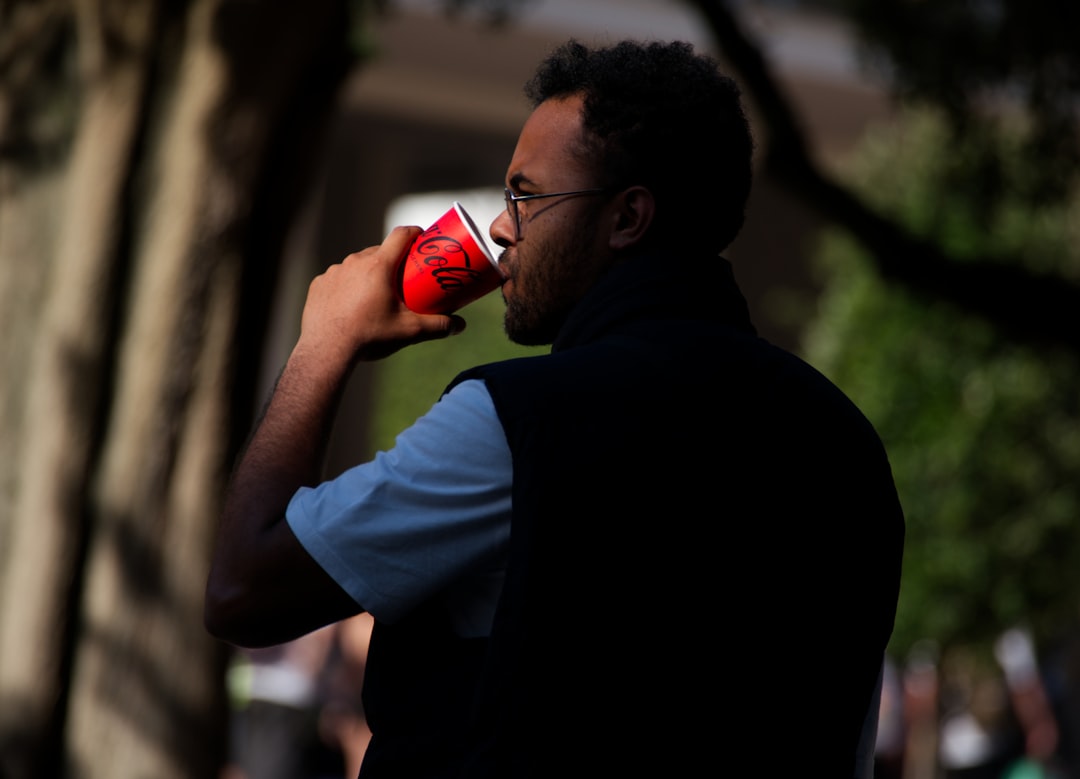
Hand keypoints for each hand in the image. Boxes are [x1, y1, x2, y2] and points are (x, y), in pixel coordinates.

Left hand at [297, 226, 465, 364]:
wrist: (327, 351)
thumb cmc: (370, 337)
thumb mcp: (409, 331)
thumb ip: (438, 326)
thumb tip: (460, 326)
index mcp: (379, 266)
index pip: (401, 235)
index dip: (415, 233)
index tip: (423, 238)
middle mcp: (355, 262)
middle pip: (379, 251)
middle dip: (393, 260)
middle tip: (404, 278)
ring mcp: (335, 272)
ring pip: (357, 264)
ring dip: (369, 273)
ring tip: (377, 294)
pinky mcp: (320, 284)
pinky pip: (338, 278)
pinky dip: (347, 286)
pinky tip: (352, 303)